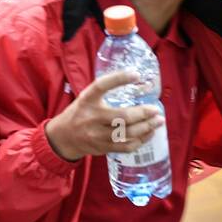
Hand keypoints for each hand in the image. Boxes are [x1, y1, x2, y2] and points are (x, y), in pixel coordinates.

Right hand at [44, 69, 164, 162]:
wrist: (63, 137)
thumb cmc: (80, 114)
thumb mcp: (86, 99)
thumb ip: (105, 94)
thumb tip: (137, 84)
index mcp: (86, 100)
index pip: (101, 86)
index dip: (118, 79)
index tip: (136, 74)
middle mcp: (91, 118)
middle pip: (122, 117)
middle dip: (143, 113)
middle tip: (155, 110)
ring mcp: (97, 135)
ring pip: (127, 133)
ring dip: (146, 128)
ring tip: (158, 121)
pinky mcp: (103, 147)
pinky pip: (126, 146)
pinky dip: (141, 140)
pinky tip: (149, 134)